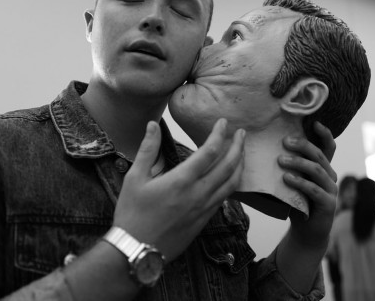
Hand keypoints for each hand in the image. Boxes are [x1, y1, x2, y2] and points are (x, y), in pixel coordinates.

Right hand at [113, 118, 244, 261]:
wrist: (136, 252)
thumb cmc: (132, 214)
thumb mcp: (134, 178)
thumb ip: (148, 149)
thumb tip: (152, 125)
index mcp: (182, 180)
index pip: (209, 151)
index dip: (219, 133)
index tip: (223, 122)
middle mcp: (198, 193)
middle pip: (228, 165)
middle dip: (238, 146)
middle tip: (242, 133)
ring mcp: (204, 208)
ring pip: (232, 183)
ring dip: (240, 164)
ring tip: (242, 151)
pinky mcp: (204, 220)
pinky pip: (225, 198)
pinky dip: (233, 183)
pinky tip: (231, 177)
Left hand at [280, 121, 337, 247]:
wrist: (305, 232)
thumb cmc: (296, 202)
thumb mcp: (293, 180)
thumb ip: (288, 166)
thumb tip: (266, 147)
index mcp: (323, 168)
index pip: (329, 147)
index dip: (324, 134)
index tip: (314, 123)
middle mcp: (330, 176)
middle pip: (319, 155)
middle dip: (302, 145)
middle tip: (285, 141)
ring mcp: (331, 190)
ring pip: (316, 169)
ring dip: (298, 162)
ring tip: (280, 160)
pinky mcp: (328, 205)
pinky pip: (313, 189)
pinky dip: (299, 182)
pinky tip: (286, 178)